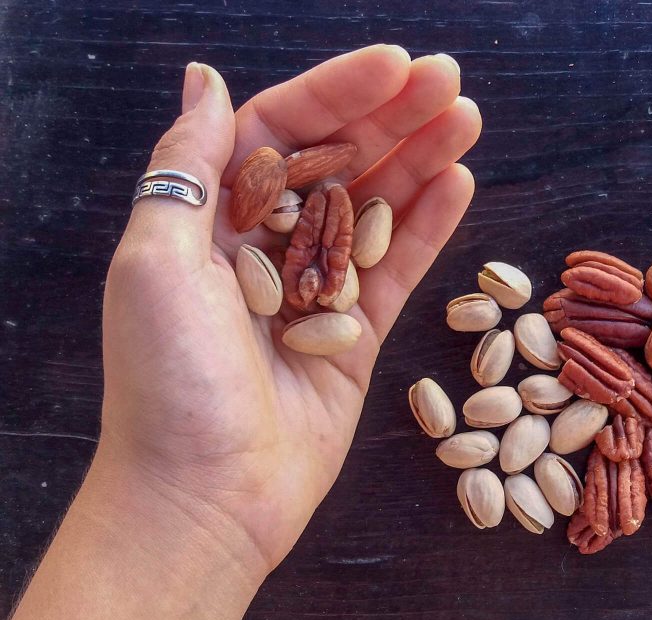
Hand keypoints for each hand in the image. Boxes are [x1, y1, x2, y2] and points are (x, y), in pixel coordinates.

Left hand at [100, 46, 480, 574]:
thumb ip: (186, 166)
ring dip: (422, 162)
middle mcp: (264, 249)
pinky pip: (397, 270)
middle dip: (393, 118)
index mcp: (210, 221)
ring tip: (467, 120)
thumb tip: (204, 77)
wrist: (208, 496)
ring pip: (375, 210)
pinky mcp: (354, 335)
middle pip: (337, 163)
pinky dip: (427, 227)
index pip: (278, 133)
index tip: (395, 64)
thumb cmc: (168, 383)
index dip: (337, 93)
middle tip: (450, 81)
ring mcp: (314, 291)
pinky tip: (460, 183)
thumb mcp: (156, 260)